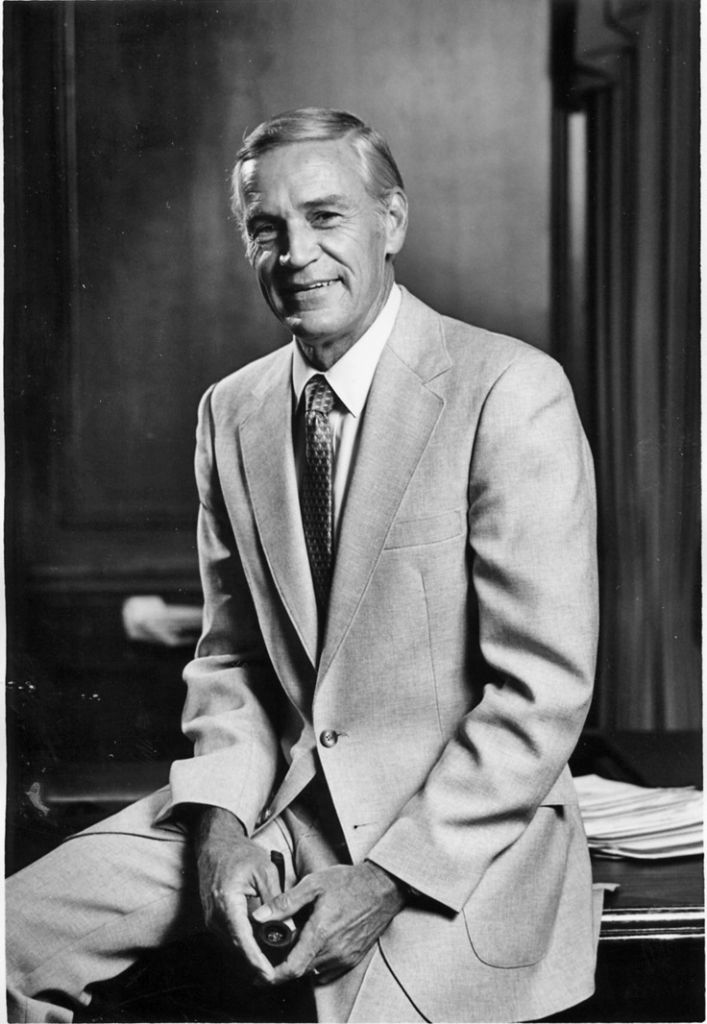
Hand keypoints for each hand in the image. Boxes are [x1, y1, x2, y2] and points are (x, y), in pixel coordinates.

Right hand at [194, 806, 280, 982]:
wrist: (216, 845)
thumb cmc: (240, 853)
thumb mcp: (265, 871)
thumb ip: (276, 899)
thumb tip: (287, 927)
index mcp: (227, 903)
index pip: (242, 940)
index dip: (256, 960)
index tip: (268, 975)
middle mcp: (215, 915)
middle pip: (238, 948)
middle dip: (258, 962)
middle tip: (280, 971)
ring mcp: (211, 919)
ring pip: (234, 946)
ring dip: (252, 955)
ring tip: (275, 962)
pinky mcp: (213, 920)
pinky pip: (231, 938)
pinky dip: (246, 944)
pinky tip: (262, 946)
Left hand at [251, 862, 405, 984]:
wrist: (382, 887)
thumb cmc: (349, 882)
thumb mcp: (313, 884)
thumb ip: (285, 902)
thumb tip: (259, 916)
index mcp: (321, 934)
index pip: (292, 968)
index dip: (273, 975)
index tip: (261, 974)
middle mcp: (334, 951)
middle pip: (301, 970)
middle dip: (285, 964)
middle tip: (275, 950)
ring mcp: (346, 957)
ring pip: (314, 969)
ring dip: (302, 960)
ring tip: (297, 940)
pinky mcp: (354, 957)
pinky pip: (328, 967)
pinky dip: (317, 959)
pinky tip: (316, 941)